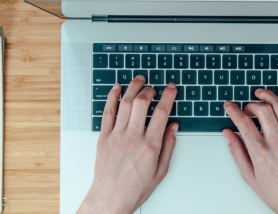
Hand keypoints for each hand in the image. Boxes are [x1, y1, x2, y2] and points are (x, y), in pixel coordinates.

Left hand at [77, 75, 178, 213]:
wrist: (111, 198)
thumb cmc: (135, 188)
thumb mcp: (161, 171)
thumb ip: (168, 146)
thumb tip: (173, 127)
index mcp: (150, 145)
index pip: (161, 112)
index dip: (168, 95)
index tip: (171, 88)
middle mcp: (133, 137)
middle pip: (142, 102)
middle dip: (150, 89)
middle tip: (154, 87)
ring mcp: (116, 135)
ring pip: (125, 103)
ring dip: (133, 87)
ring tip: (139, 80)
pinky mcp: (104, 137)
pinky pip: (108, 112)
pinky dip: (112, 97)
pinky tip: (117, 88)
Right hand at [223, 85, 277, 213]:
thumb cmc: (276, 193)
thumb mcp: (249, 176)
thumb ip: (237, 152)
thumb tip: (228, 134)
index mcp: (261, 154)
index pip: (243, 123)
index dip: (233, 110)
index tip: (229, 106)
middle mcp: (277, 144)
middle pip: (262, 111)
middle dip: (250, 104)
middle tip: (246, 107)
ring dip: (268, 96)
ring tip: (260, 94)